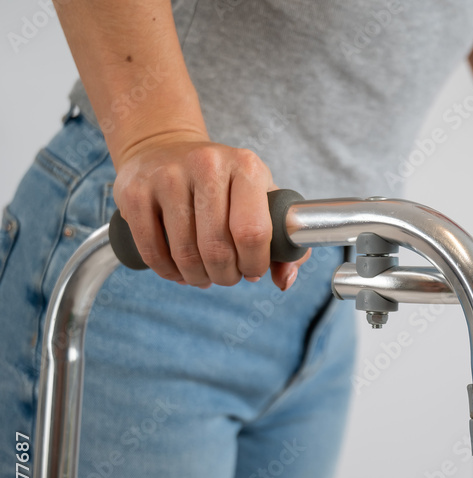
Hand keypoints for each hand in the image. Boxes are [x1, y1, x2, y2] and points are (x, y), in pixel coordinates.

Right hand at [113, 131, 306, 289]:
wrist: (165, 146)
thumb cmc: (223, 182)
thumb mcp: (261, 198)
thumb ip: (284, 243)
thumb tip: (283, 282)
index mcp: (246, 167)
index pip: (253, 232)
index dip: (253, 263)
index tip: (251, 270)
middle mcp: (207, 165)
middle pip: (217, 249)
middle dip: (225, 275)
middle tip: (226, 276)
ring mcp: (167, 176)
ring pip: (185, 254)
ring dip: (197, 277)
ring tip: (203, 275)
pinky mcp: (134, 192)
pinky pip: (152, 250)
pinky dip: (167, 272)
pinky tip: (178, 271)